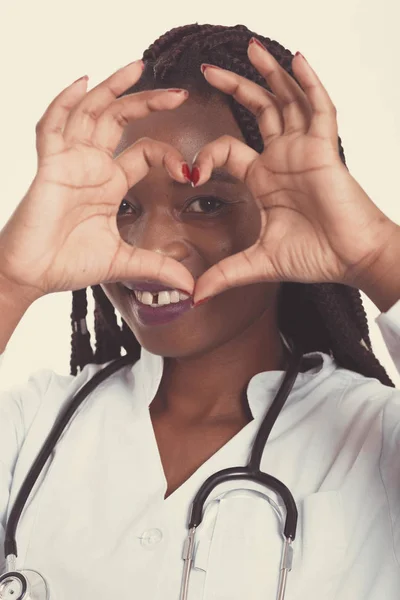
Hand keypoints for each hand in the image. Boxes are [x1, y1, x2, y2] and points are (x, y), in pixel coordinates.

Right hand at [0, 62, 193, 301]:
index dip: (169, 156)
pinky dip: (64, 103)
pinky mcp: (49, 166)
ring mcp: (70, 162)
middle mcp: (92, 166)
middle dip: (148, 102)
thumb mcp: (124, 262)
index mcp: (110, 184)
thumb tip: (191, 286)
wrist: (34, 275)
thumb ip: (157, 267)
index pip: (145, 152)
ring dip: (112, 89)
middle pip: (120, 120)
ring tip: (137, 67)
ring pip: (90, 112)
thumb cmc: (69, 263)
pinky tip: (81, 83)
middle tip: (179, 93)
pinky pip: (53, 126)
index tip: (190, 173)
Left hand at [191, 39, 398, 303]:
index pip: (227, 148)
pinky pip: (319, 108)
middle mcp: (281, 158)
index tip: (190, 172)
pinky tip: (298, 61)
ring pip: (286, 101)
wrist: (349, 260)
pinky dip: (309, 85)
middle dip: (234, 88)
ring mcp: (303, 149)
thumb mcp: (258, 263)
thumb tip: (194, 296)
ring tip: (251, 49)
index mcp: (263, 178)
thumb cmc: (314, 256)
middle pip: (256, 111)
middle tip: (207, 71)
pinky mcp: (325, 149)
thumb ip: (225, 275)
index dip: (206, 154)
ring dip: (270, 74)